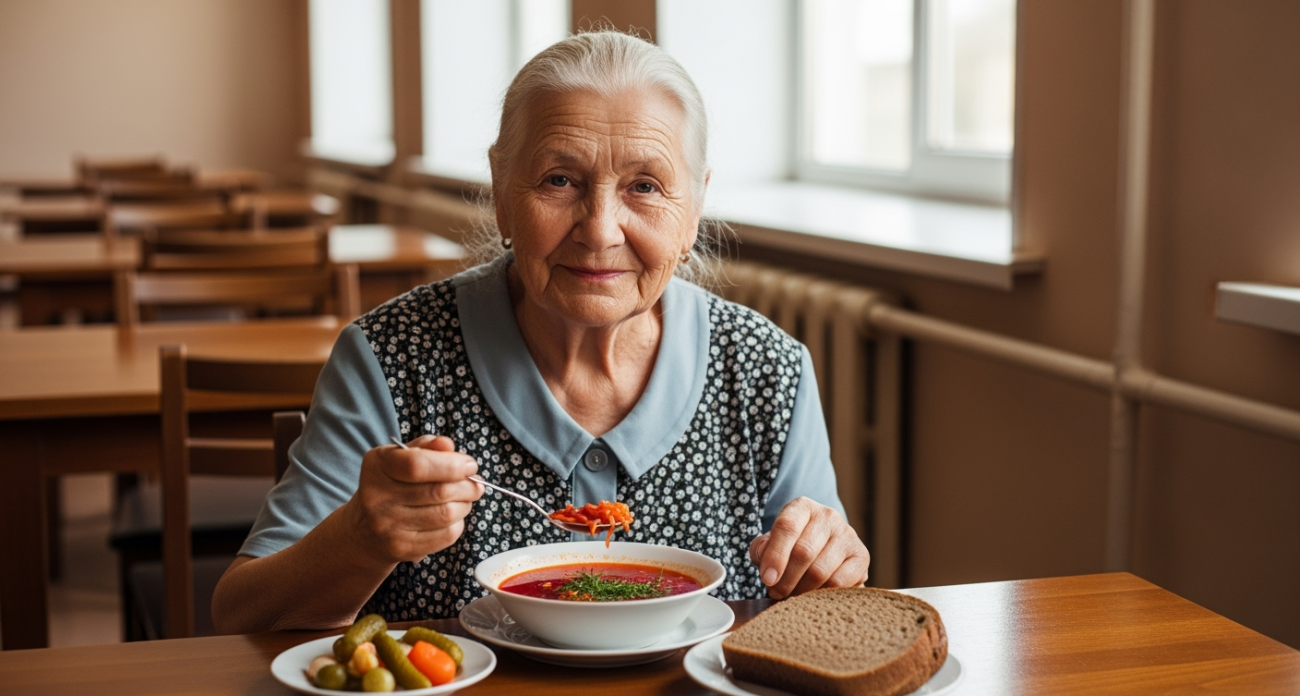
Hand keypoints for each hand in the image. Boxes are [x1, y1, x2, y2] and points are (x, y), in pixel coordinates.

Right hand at [343, 435, 483, 565]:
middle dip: (468, 486)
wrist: (365, 530)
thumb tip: (447, 445)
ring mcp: (387, 526)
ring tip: (465, 499)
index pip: (417, 464)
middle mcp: (377, 497)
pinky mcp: (401, 548)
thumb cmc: (393, 485)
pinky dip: (458, 524)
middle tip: (476, 484)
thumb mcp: (401, 458)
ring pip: (446, 514)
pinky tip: (453, 517)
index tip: (470, 465)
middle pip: (438, 491)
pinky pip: (445, 535)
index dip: (451, 465)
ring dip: (465, 504)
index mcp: (377, 466)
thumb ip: (426, 447)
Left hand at [748, 497, 870, 598]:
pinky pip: (839, 583)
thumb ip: (761, 549)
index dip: (775, 556)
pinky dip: (822, 594)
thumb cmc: (791, 546)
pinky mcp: (861, 556)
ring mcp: (848, 535)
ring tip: (791, 596)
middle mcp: (828, 516)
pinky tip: (812, 596)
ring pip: (820, 571)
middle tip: (776, 594)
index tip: (767, 579)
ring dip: (801, 590)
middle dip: (786, 579)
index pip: (787, 527)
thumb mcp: (771, 542)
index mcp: (803, 507)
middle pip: (804, 552)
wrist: (824, 549)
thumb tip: (764, 560)